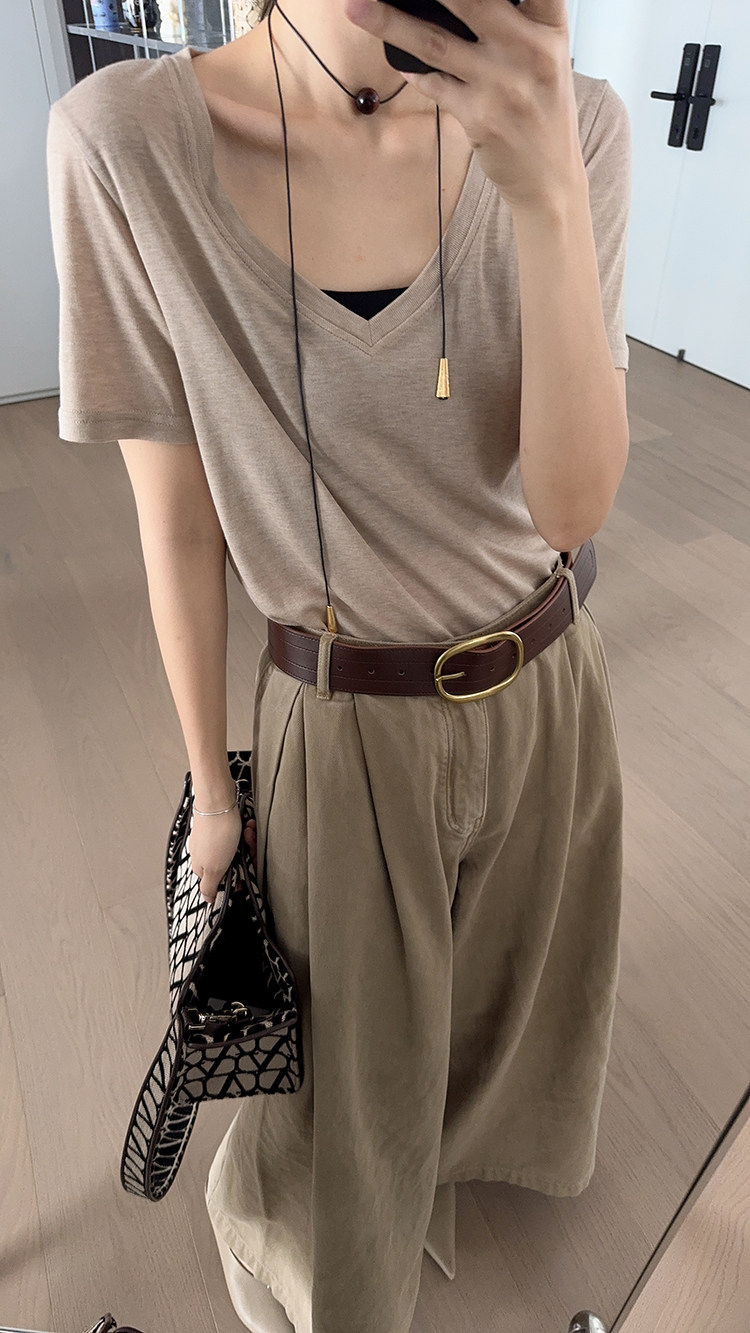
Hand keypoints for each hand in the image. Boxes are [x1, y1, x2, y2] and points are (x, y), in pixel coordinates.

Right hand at [188, 808, 257, 904]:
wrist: (217, 799)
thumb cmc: (216, 832)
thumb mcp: (214, 868)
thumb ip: (209, 887)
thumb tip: (207, 900)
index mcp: (202, 867)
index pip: (222, 881)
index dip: (237, 877)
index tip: (245, 871)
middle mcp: (206, 853)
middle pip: (233, 863)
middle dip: (245, 856)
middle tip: (248, 846)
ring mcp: (214, 839)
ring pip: (239, 849)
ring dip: (247, 842)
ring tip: (248, 833)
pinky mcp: (221, 826)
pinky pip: (239, 834)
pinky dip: (246, 832)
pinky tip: (248, 826)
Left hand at [344, 0, 585, 211]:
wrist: (550, 178)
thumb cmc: (543, 109)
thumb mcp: (546, 57)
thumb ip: (518, 21)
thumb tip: (457, 4)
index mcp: (550, 28)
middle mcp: (530, 51)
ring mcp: (503, 85)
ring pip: (436, 41)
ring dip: (390, 22)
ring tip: (356, 6)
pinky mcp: (479, 117)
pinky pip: (434, 85)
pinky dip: (414, 72)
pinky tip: (400, 61)